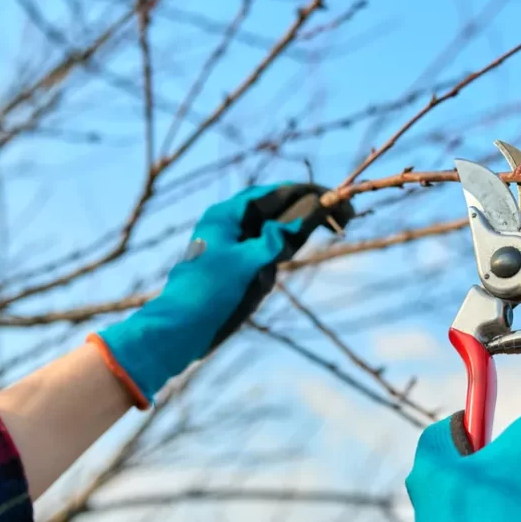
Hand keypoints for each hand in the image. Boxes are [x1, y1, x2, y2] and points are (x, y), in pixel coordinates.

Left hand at [91, 183, 353, 406]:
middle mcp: (228, 225)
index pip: (271, 194)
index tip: (330, 195)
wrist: (180, 329)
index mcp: (224, 215)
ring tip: (330, 224)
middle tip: (340, 212)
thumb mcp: (246, 263)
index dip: (302, 192)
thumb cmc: (208, 292)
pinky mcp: (234, 266)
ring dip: (296, 227)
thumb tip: (299, 218)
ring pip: (271, 229)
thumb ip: (274, 240)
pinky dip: (283, 246)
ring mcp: (231, 246)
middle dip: (305, 209)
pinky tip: (297, 246)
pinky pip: (264, 249)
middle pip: (274, 209)